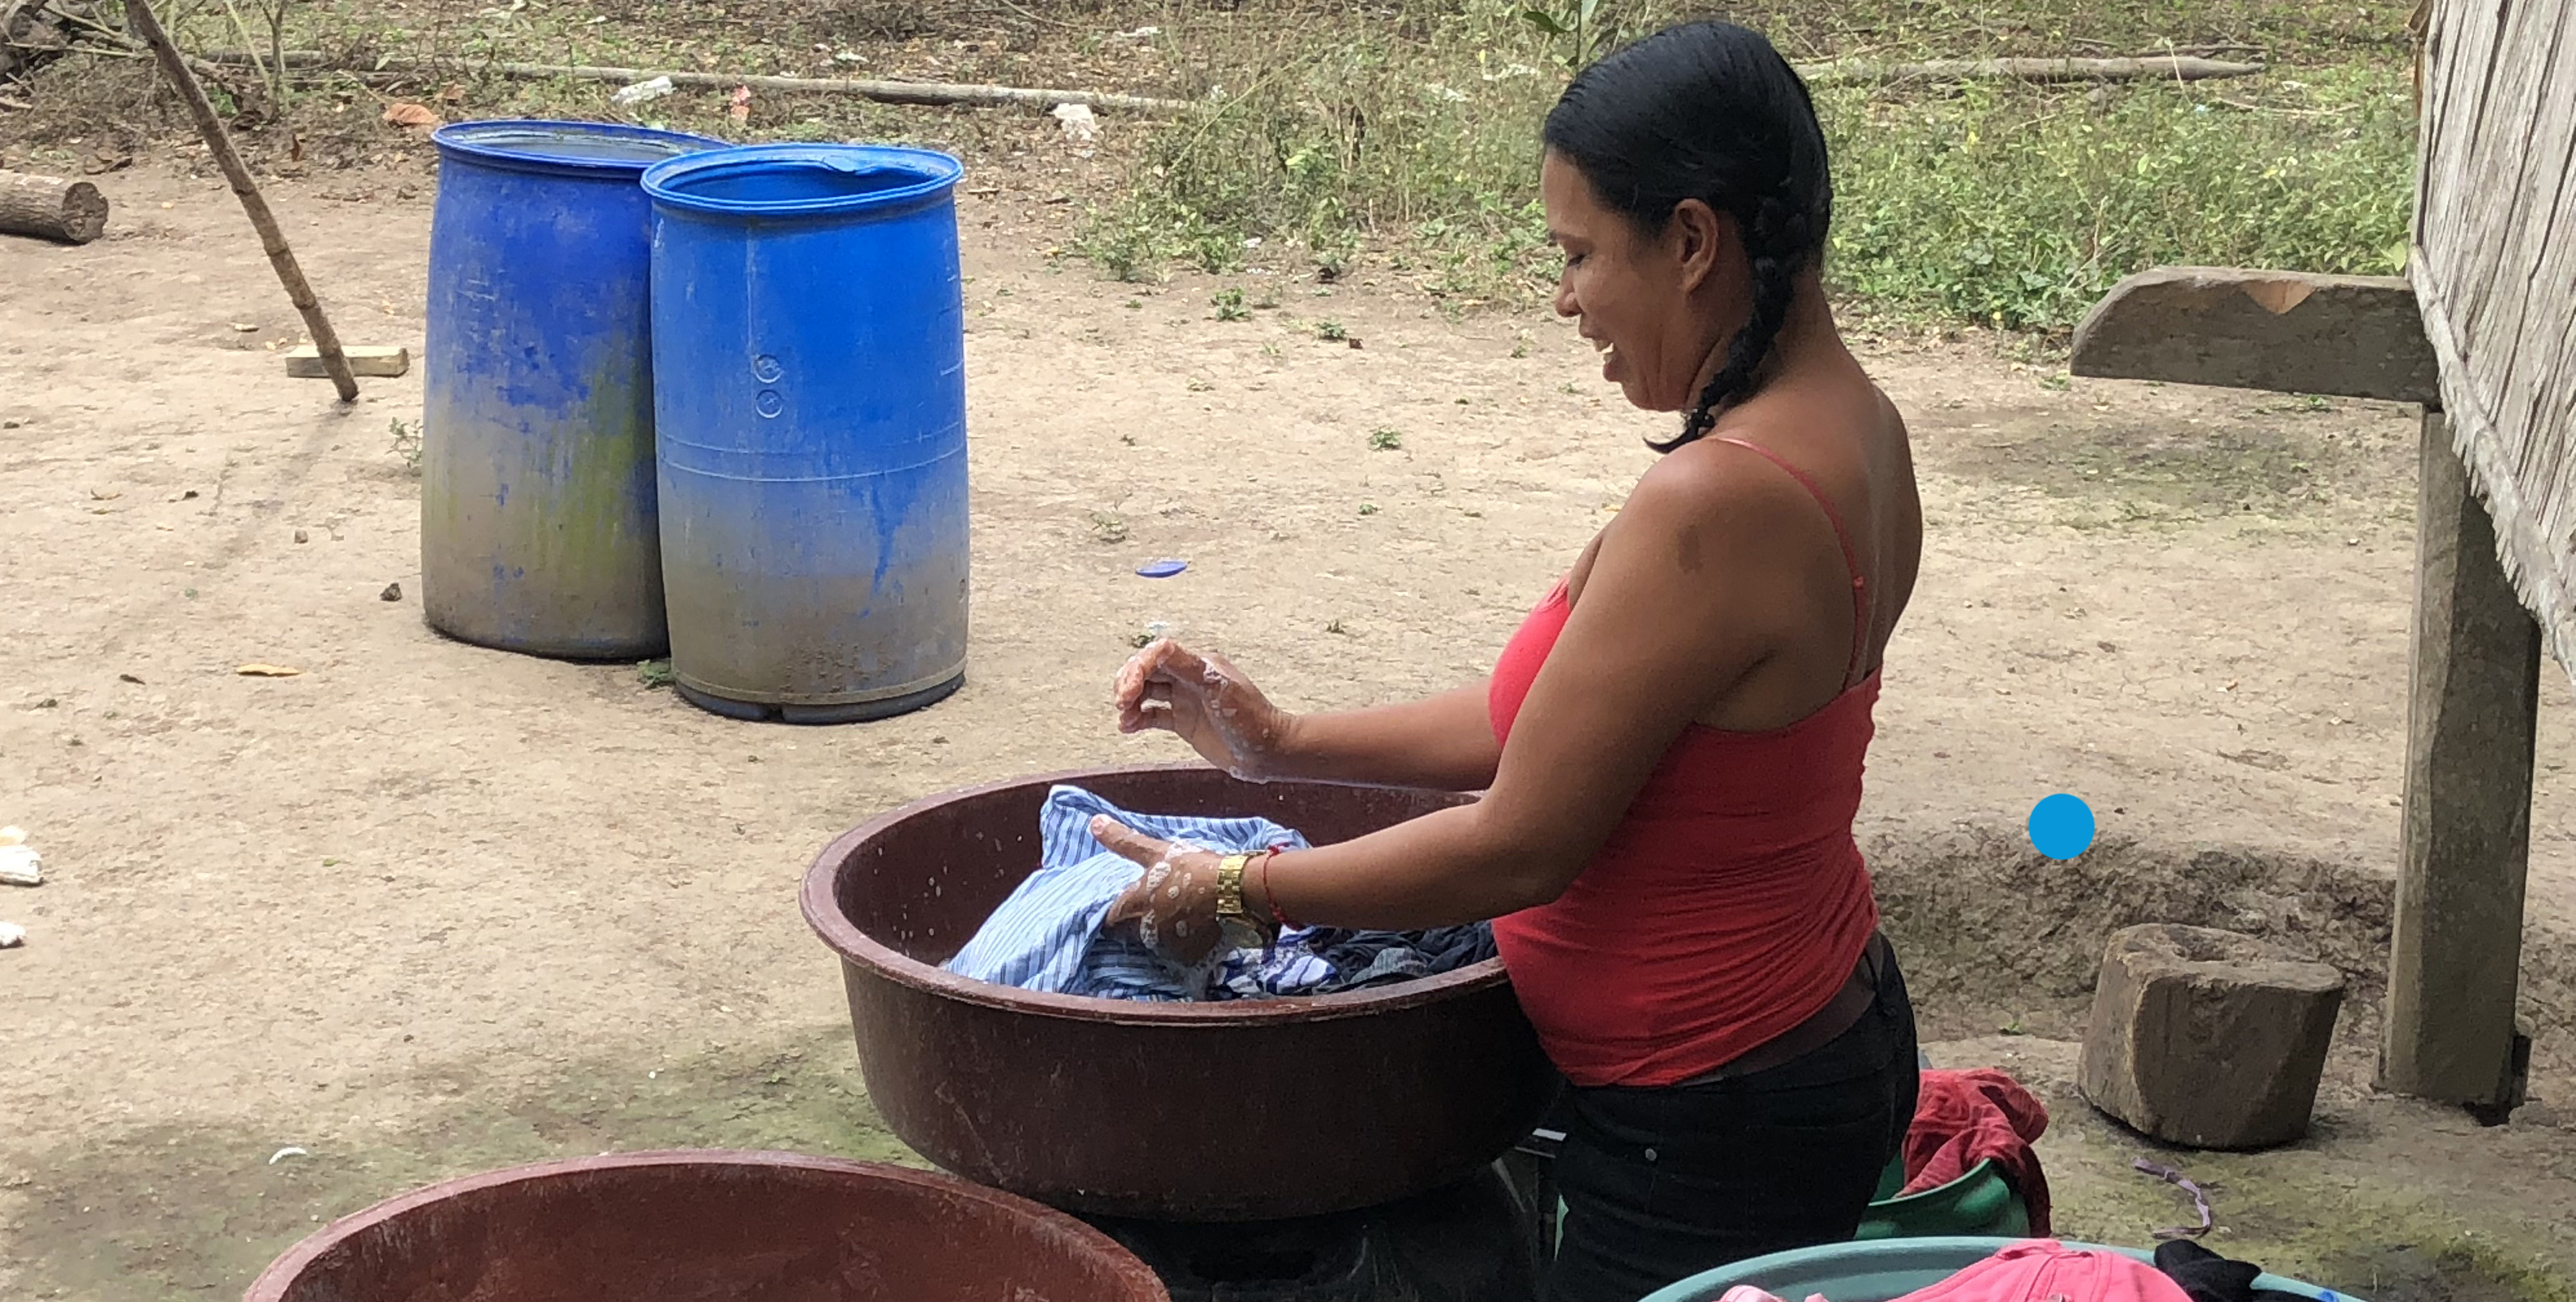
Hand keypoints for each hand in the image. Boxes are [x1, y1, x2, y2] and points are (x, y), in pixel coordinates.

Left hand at [1095, 815, 1260, 966]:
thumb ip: (1123, 841)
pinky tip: (1190, 928)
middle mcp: (1143, 933)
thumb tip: (1094, 823)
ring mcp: (1165, 947)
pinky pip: (1176, 952)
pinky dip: (1180, 942)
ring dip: (1157, 933)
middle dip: (1135, 924)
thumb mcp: (1156, 850)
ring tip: (1172, 915)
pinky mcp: (1188, 956)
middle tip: (1150, 906)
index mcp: (1130, 908)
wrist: (1234, 891)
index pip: (1107, 922)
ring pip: (1152, 944)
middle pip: (1128, 935)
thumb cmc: (1191, 868)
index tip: (1123, 903)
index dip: (1112, 913)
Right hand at [1112, 640, 1296, 780]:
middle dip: (1128, 684)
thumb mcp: (1220, 689)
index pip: (1156, 655)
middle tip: (1122, 703)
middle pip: (1146, 671)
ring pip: (1146, 693)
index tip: (1128, 692)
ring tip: (1125, 719)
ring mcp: (1185, 700)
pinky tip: (1127, 728)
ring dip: (1130, 702)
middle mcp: (1188, 679)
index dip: (1137, 669)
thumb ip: (1189, 667)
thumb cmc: (1251, 719)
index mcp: (1197, 664)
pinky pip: (1152, 715)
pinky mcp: (1183, 722)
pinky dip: (1137, 719)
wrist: (1268, 752)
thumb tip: (1157, 648)